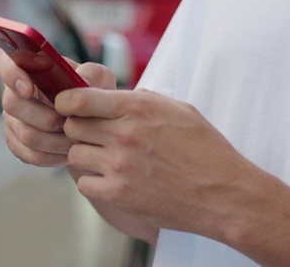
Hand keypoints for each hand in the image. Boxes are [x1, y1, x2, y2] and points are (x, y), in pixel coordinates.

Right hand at [0, 49, 115, 168]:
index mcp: (29, 67)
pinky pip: (31, 154)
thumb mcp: (101, 78)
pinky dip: (54, 155)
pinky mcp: (18, 144)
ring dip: (55, 139)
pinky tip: (69, 151)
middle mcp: (14, 92)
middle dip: (46, 116)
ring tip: (77, 138)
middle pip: (12, 104)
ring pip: (25, 133)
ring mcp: (13, 120)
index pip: (0, 60)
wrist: (96, 125)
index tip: (29, 89)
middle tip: (70, 121)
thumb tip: (80, 79)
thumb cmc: (94, 94)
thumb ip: (92, 73)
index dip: (9, 74)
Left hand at [56, 88, 265, 238]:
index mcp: (138, 108)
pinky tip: (112, 180)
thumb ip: (146, 99)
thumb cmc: (205, 149)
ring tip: (107, 159)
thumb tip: (123, 95)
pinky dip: (94, 182)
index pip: (79, 99)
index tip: (68, 106)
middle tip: (96, 136)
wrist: (222, 193)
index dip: (67, 101)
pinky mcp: (118, 194)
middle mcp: (124, 134)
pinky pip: (84, 183)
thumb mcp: (180, 110)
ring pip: (75, 154)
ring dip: (87, 156)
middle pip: (73, 126)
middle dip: (81, 129)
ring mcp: (119, 165)